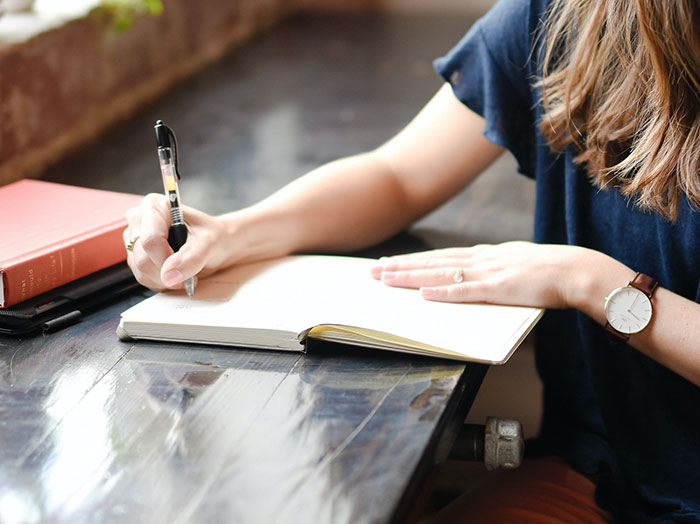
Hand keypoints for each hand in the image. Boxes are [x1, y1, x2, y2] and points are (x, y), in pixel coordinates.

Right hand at [123, 193, 231, 290]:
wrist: (218, 244)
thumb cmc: (214, 236)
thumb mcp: (209, 243)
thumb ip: (191, 258)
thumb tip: (169, 275)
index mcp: (154, 206)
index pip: (150, 240)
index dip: (167, 259)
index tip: (186, 265)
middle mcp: (139, 220)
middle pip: (143, 258)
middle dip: (169, 272)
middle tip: (190, 271)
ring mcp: (134, 239)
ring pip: (141, 271)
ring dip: (166, 279)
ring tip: (185, 271)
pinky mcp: (135, 256)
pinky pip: (143, 278)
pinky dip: (162, 282)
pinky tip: (176, 273)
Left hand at [371, 241, 621, 309]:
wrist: (577, 271)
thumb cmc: (550, 271)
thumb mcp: (515, 264)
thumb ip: (494, 268)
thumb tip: (477, 275)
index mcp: (485, 255)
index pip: (440, 256)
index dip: (413, 260)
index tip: (390, 263)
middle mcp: (481, 259)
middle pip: (432, 261)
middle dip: (400, 266)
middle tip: (372, 271)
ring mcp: (488, 273)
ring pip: (440, 273)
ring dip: (411, 276)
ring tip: (385, 279)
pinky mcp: (499, 289)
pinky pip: (465, 292)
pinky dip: (442, 292)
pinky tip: (422, 293)